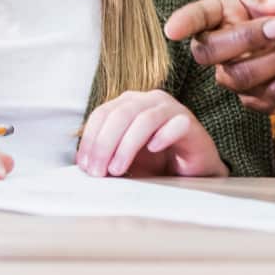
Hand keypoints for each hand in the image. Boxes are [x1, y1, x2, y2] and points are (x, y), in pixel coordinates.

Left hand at [77, 90, 226, 177]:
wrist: (190, 174)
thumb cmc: (155, 164)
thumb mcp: (124, 160)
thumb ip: (106, 157)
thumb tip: (84, 166)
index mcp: (130, 104)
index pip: (103, 113)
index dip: (90, 139)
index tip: (85, 166)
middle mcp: (150, 100)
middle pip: (121, 113)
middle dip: (105, 144)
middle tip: (99, 172)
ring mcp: (172, 109)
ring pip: (145, 118)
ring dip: (127, 145)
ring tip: (118, 169)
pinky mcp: (190, 124)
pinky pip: (176, 124)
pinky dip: (163, 136)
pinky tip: (154, 149)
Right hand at [164, 0, 274, 114]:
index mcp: (226, 12)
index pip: (198, 16)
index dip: (185, 22)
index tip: (173, 28)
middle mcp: (223, 45)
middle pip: (210, 52)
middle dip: (248, 38)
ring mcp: (236, 77)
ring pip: (243, 76)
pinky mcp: (259, 101)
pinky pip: (273, 93)